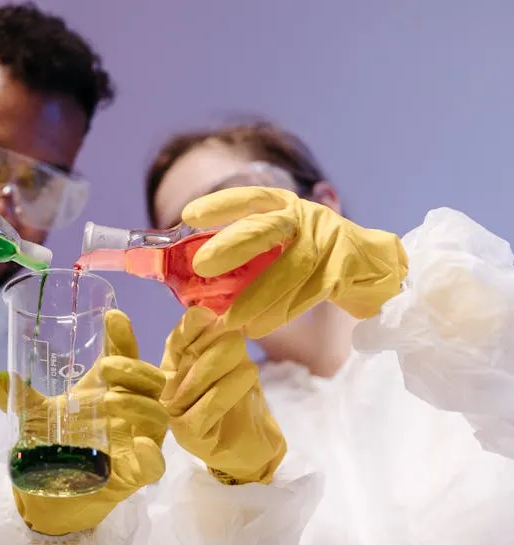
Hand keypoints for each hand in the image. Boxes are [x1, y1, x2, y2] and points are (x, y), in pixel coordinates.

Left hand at [0, 310, 167, 535]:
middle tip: (108, 367)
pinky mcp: (140, 471)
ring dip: (137, 404)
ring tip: (111, 402)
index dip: (122, 335)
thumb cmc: (61, 441)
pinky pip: (156, 462)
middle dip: (134, 368)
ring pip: (155, 414)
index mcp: (111, 387)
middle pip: (149, 379)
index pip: (124, 353)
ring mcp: (140, 438)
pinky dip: (152, 454)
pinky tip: (142, 446)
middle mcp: (132, 407)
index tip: (112, 316)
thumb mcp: (37, 416)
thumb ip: (20, 399)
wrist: (63, 490)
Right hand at [161, 307, 285, 483]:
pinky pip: (210, 403)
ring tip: (248, 368)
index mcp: (173, 364)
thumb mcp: (232, 362)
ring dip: (228, 364)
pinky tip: (247, 377)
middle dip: (219, 343)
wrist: (254, 445)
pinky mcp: (187, 433)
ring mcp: (173, 411)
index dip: (194, 324)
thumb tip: (209, 313)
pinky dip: (231, 387)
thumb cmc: (240, 399)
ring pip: (199, 376)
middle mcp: (166, 386)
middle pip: (191, 352)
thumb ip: (218, 339)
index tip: (213, 316)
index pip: (177, 338)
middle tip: (239, 343)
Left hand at [182, 186, 407, 337]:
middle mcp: (307, 218)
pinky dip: (279, 313)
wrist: (375, 271)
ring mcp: (329, 242)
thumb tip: (192, 272)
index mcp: (286, 208)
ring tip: (228, 321)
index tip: (189, 215)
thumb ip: (249, 252)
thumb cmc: (314, 261)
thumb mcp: (283, 245)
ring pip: (288, 270)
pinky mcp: (345, 270)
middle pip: (268, 227)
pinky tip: (257, 328)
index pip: (252, 198)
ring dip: (255, 298)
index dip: (221, 204)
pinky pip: (307, 294)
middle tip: (201, 264)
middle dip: (233, 244)